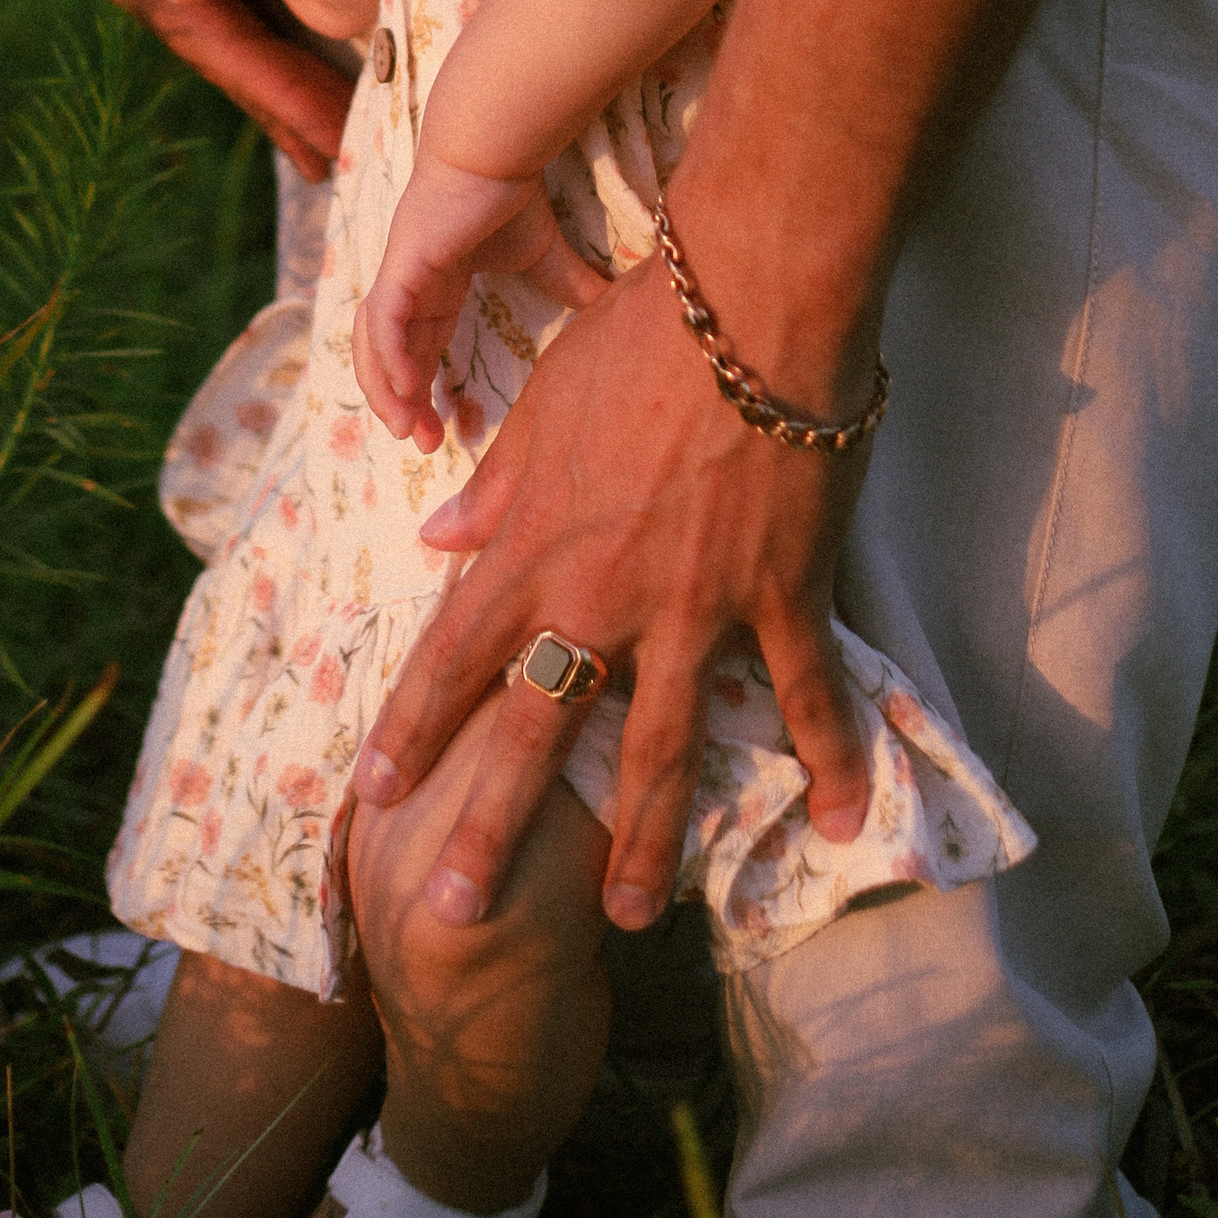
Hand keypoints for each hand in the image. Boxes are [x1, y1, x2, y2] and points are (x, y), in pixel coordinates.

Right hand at [0, 0, 350, 177]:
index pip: (211, 41)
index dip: (271, 93)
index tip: (326, 142)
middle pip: (218, 44)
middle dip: (277, 99)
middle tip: (341, 157)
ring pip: (219, 14)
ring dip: (268, 64)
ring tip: (318, 112)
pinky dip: (253, 7)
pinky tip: (277, 23)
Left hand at [348, 253, 877, 932]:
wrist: (752, 299)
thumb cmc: (640, 333)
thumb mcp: (543, 401)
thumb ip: (495, 483)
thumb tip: (437, 535)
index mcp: (537, 545)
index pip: (456, 654)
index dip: (413, 726)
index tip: (376, 790)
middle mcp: (604, 593)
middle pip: (534, 730)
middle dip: (490, 828)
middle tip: (453, 915)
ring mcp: (696, 605)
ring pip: (662, 747)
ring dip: (642, 839)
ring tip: (630, 917)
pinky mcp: (781, 594)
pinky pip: (804, 694)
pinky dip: (828, 759)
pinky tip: (842, 825)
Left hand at [352, 150, 611, 452]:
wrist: (493, 148)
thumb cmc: (510, 193)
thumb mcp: (544, 253)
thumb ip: (570, 284)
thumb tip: (613, 305)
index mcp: (434, 286)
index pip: (417, 347)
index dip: (422, 390)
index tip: (441, 431)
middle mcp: (409, 285)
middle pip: (388, 356)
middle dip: (400, 403)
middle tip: (422, 443)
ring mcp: (400, 275)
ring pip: (374, 344)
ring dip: (387, 390)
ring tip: (408, 428)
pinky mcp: (402, 265)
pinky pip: (384, 322)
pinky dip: (390, 357)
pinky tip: (409, 388)